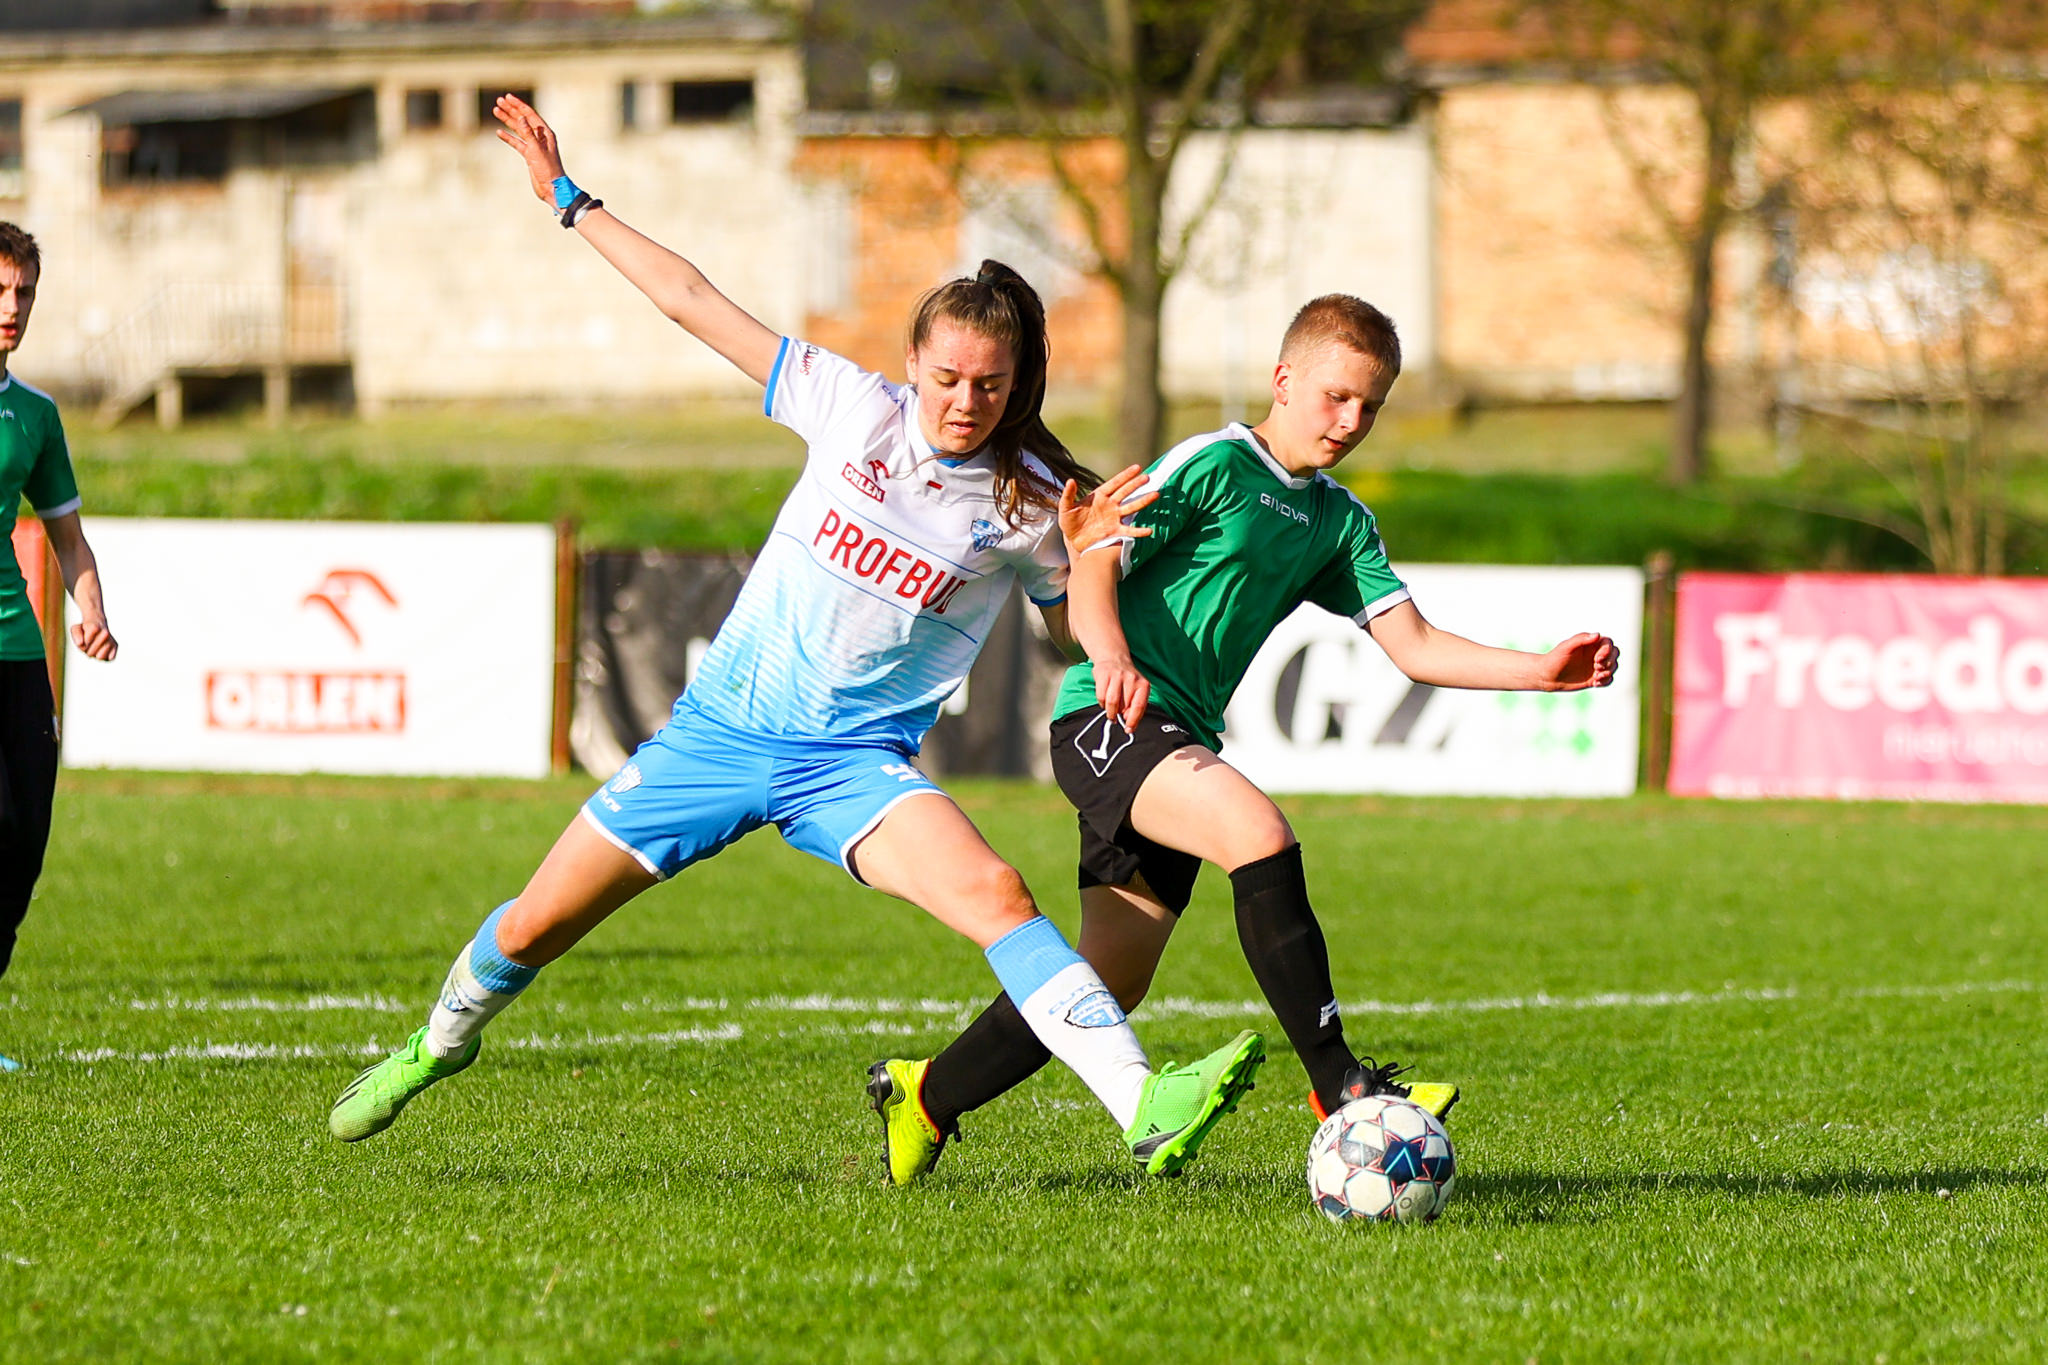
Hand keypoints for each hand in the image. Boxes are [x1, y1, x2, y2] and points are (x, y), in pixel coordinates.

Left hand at [72, 616, 116, 661]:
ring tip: (94, 647)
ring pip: (100, 657)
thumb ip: (76, 635)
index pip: (85, 644)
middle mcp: (105, 633)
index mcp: (94, 627)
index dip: (82, 645)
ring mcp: (111, 640)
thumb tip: (81, 644)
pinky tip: (101, 650)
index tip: (83, 639)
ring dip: (95, 655)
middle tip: (88, 644)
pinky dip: (104, 657)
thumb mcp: (76, 629)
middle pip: (90, 653)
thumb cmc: (85, 629)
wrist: (98, 625)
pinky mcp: (115, 647)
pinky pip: (109, 659)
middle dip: (87, 651)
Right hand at [493, 93, 566, 207]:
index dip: (519, 105)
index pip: (530, 114)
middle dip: (511, 110)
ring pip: (518, 130)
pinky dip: (508, 137)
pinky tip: (499, 132)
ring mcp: (534, 146)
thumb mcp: (536, 150)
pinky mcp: (529, 155)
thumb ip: (528, 133)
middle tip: (499, 101)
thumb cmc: (548, 169)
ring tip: (496, 111)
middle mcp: (540, 137)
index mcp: (545, 133)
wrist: (551, 188)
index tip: (507, 97)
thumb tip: (521, 117)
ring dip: (507, 121)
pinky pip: (517, 143)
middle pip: (523, 119)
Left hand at [1058, 465, 1155, 557]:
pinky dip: (1139, 531)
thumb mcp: (1065, 509)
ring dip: (1143, 502)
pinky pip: (1129, 531)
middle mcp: (1110, 505)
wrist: (1073, 541)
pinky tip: (1149, 530)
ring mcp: (1114, 518)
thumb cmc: (1069, 523)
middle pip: (1125, 492)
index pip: (1114, 483)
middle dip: (1136, 485)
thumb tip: (1070, 481)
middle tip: (1148, 478)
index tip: (1137, 468)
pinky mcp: (1115, 531)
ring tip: (1155, 495)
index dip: (1125, 475)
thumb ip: (1068, 495)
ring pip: (1131, 508)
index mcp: (1099, 496)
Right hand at [1094, 651, 1149, 729]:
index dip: (1133, 720)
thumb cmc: (1126, 680)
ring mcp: (1117, 676)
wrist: (1114, 658)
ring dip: (1110, 712)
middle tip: (1118, 716)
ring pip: (1111, 703)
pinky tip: (1105, 701)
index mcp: (1143, 685)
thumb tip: (1130, 723)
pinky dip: (1102, 703)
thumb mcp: (1137, 691)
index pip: (1139, 706)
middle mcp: (1131, 679)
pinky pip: (1101, 696)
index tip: (1129, 729)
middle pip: (1124, 707)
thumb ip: (1135, 706)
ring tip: (1111, 712)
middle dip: (1120, 715)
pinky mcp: (1104, 675)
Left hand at [1538, 632, 1616, 690]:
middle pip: (1614, 654)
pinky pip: (1608, 679)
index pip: (1608, 643)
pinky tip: (1595, 683)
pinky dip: (1606, 681)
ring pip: (1613, 667)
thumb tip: (1598, 635)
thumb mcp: (1566, 647)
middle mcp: (1595, 654)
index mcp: (1590, 644)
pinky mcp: (1594, 678)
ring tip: (1596, 677)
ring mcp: (1595, 667)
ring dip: (1608, 672)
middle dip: (1610, 662)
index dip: (1607, 651)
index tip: (1597, 659)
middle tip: (1596, 668)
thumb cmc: (1555, 658)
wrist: (1547, 676)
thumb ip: (1581, 639)